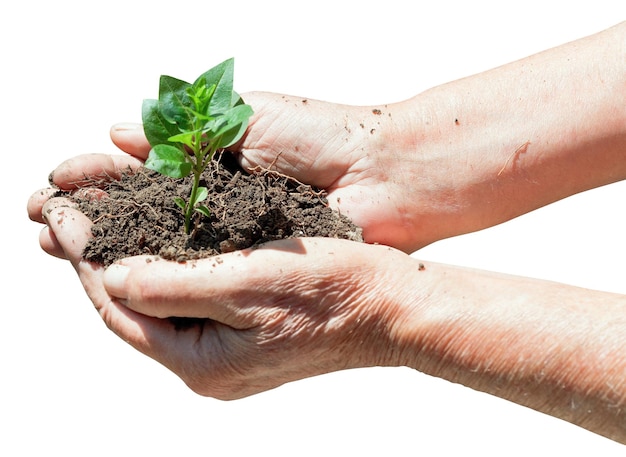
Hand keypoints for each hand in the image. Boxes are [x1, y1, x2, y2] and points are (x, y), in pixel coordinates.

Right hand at [29, 92, 461, 253]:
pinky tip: (116, 272)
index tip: (58, 180)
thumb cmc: (323, 137)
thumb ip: (184, 127)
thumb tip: (118, 130)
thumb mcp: (247, 117)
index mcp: (213, 159)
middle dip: (93, 212)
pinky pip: (196, 269)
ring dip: (111, 244)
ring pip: (159, 243)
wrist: (385, 177)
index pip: (141, 169)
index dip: (100, 177)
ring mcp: (232, 234)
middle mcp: (216, 200)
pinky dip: (156, 269)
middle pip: (141, 210)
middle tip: (43, 215)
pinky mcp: (252, 263)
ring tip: (59, 243)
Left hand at [37, 196, 421, 397]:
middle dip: (96, 261)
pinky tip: (154, 235)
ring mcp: (226, 348)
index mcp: (202, 363)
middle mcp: (207, 364)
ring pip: (158, 301)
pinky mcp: (243, 328)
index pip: (121, 310)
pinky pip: (186, 296)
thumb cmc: (331, 291)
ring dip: (128, 258)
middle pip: (132, 309)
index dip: (86, 260)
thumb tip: (113, 277)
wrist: (389, 306)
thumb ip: (173, 285)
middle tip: (65, 213)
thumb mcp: (247, 282)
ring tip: (97, 219)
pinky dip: (164, 263)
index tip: (61, 214)